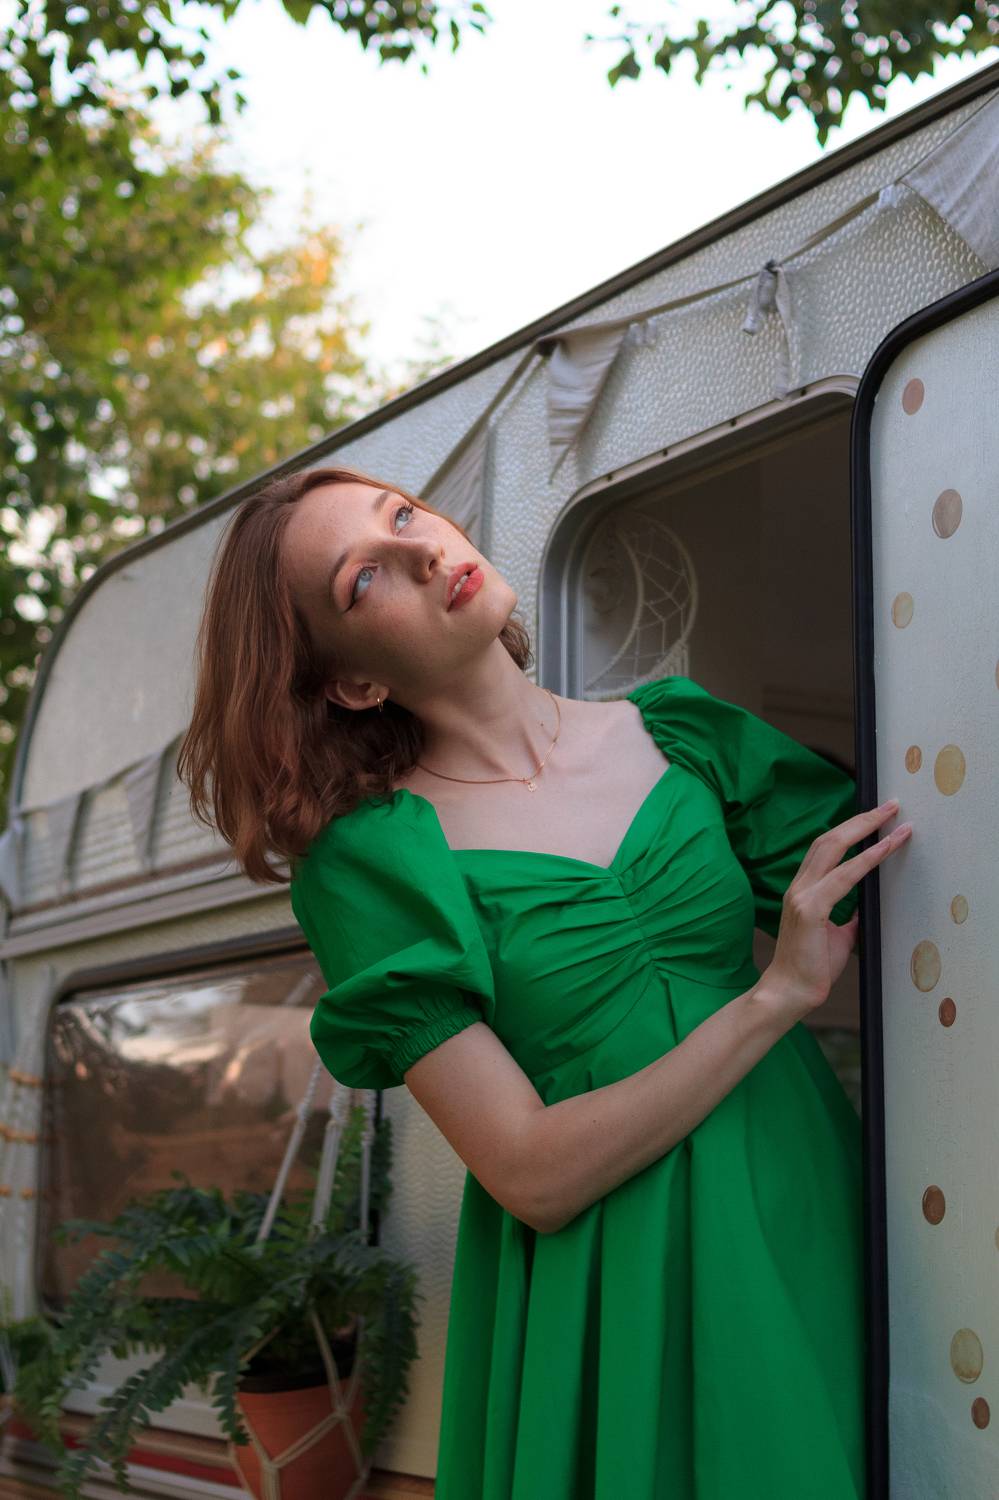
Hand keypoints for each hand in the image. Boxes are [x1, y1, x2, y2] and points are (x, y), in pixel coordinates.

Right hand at [758, 799, 911, 1027]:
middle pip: (829, 839)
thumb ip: (852, 914)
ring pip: (834, 848)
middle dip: (862, 819)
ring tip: (892, 819)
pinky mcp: (810, 909)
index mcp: (803, 889)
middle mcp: (800, 886)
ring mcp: (802, 895)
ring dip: (866, 831)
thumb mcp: (839, 934)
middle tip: (890, 805)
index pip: (826, 848)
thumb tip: (872, 904)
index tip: (877, 817)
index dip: (852, 829)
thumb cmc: (812, 966)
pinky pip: (844, 877)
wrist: (789, 992)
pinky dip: (867, 860)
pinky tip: (885, 850)